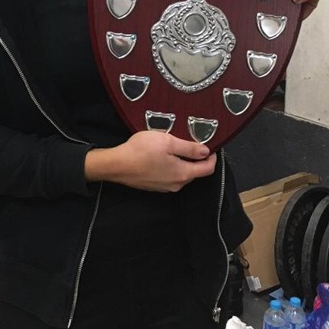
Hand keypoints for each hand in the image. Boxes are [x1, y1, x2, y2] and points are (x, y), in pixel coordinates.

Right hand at [85, 131, 216, 192]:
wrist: (117, 165)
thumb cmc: (141, 151)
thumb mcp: (168, 142)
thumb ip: (189, 147)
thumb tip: (206, 151)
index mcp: (183, 174)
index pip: (208, 169)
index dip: (212, 157)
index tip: (210, 145)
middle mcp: (176, 184)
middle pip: (195, 172)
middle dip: (196, 158)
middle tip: (190, 141)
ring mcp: (164, 187)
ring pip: (181, 174)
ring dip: (182, 162)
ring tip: (173, 146)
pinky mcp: (154, 186)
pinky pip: (169, 176)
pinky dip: (171, 166)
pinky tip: (161, 155)